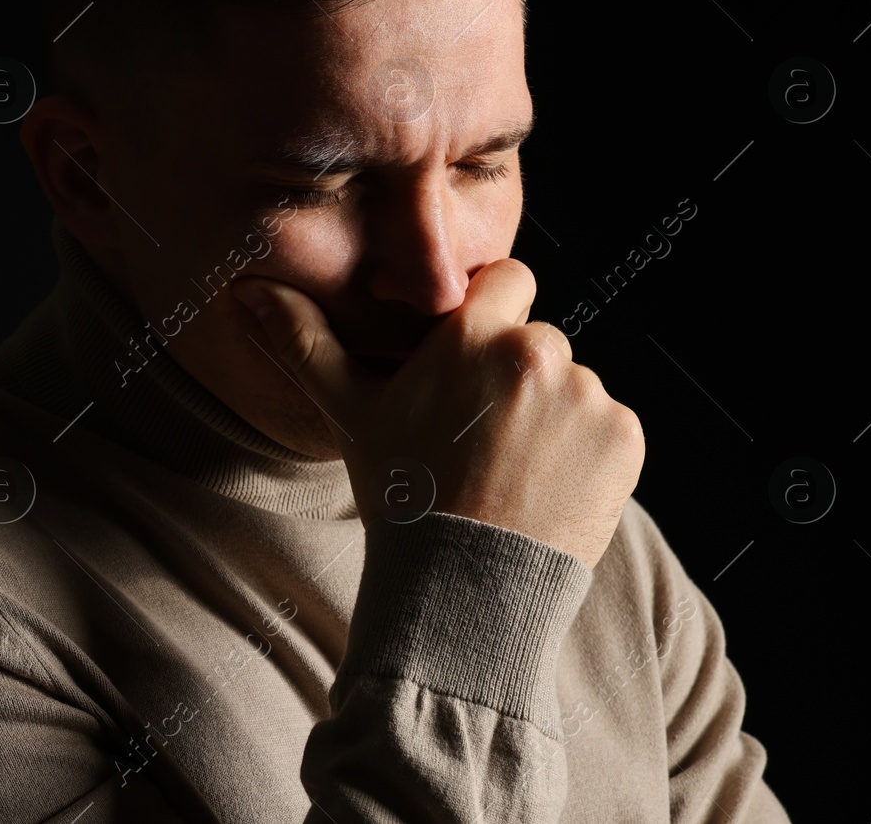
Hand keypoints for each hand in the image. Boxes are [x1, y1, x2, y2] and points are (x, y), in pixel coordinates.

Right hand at [231, 258, 643, 568]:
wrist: (465, 590)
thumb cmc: (403, 496)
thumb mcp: (350, 414)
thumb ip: (305, 342)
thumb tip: (247, 290)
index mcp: (473, 334)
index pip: (508, 280)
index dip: (489, 317)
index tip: (469, 367)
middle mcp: (538, 352)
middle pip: (537, 338)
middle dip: (516, 374)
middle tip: (481, 435)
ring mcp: (588, 396)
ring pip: (573, 384)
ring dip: (552, 414)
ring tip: (511, 470)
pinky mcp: (623, 438)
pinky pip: (607, 425)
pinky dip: (585, 451)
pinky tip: (544, 487)